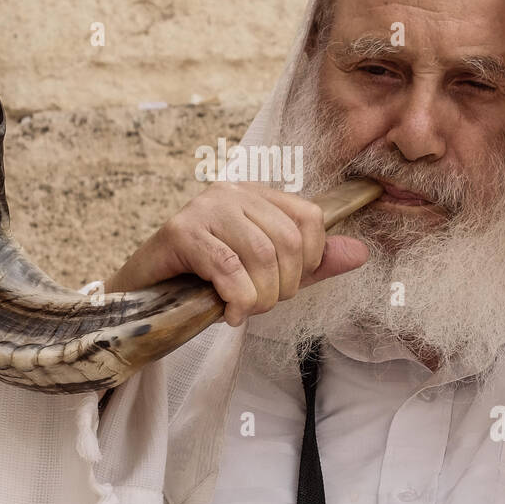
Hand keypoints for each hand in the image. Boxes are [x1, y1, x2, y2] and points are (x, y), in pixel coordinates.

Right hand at [102, 181, 368, 325]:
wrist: (143, 297)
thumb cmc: (205, 283)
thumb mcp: (267, 274)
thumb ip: (312, 264)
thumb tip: (360, 253)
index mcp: (257, 194)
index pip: (310, 218)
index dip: (311, 261)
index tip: (287, 286)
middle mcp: (233, 191)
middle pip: (287, 240)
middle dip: (283, 286)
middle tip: (260, 305)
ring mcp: (204, 207)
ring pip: (260, 254)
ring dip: (259, 296)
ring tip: (244, 309)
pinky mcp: (180, 231)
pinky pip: (227, 267)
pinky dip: (236, 298)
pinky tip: (228, 313)